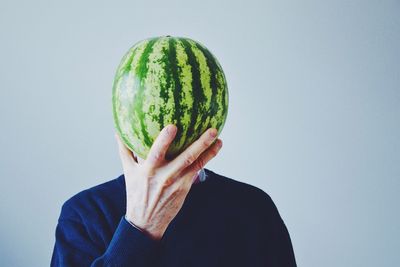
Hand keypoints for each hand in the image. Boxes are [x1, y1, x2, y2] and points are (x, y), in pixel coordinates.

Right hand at [115, 125, 222, 240]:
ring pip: (195, 164)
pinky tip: (215, 148)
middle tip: (212, 130)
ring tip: (219, 139)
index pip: (155, 153)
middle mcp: (164, 176)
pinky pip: (197, 170)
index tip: (173, 126)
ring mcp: (177, 182)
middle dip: (200, 144)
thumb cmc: (136, 192)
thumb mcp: (128, 171)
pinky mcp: (185, 187)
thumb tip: (118, 131)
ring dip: (209, 151)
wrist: (146, 221)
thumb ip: (125, 150)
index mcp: (148, 171)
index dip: (164, 140)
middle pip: (185, 158)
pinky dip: (206, 159)